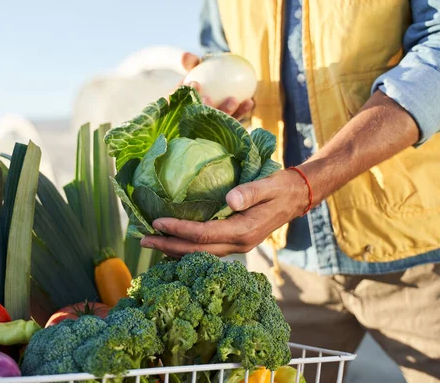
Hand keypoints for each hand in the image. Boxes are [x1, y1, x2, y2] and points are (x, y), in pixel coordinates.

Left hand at [139, 169, 309, 257]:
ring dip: (174, 250)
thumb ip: (249, 192)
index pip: (204, 235)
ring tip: (151, 243)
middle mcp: (239, 243)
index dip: (179, 230)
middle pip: (197, 251)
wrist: (297, 197)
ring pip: (200, 255)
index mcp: (243, 230)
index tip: (156, 223)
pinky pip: (206, 251)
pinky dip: (187, 249)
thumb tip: (229, 199)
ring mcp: (237, 245)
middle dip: (168, 246)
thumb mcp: (268, 185)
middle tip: (142, 239)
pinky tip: (173, 245)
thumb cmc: (281, 188)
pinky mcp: (235, 242)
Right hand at [178, 52, 254, 119]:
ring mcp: (209, 126)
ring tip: (234, 100)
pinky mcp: (224, 128)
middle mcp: (191, 120)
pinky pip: (232, 120)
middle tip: (208, 100)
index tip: (194, 84)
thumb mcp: (192, 67)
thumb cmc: (198, 74)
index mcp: (177, 107)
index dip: (185, 96)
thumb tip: (187, 56)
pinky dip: (240, 111)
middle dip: (201, 110)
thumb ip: (189, 62)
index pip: (177, 103)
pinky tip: (249, 101)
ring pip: (216, 122)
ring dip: (224, 112)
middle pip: (196, 118)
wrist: (212, 85)